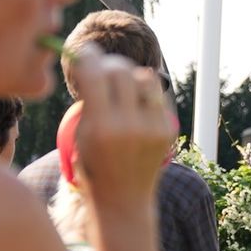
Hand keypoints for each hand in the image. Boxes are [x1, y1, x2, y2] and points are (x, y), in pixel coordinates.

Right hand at [68, 45, 178, 207]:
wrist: (123, 198)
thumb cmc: (94, 162)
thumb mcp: (81, 134)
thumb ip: (88, 99)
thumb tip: (91, 57)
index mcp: (101, 127)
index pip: (94, 73)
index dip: (87, 56)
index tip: (84, 52)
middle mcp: (129, 126)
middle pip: (120, 69)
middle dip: (108, 65)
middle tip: (101, 72)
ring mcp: (153, 128)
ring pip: (144, 77)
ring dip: (130, 78)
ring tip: (120, 92)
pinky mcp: (168, 130)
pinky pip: (157, 95)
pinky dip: (144, 95)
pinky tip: (135, 108)